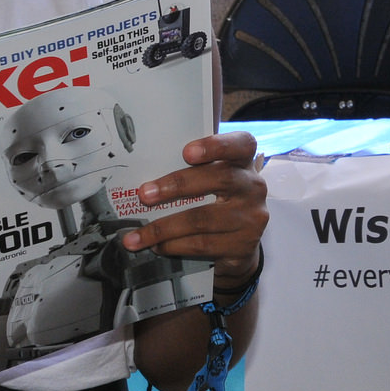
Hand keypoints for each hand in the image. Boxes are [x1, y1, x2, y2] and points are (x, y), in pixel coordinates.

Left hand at [122, 131, 264, 286]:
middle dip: (177, 185)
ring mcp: (251, 218)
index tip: (187, 152)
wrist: (239, 244)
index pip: (241, 144)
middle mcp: (253, 187)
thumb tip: (146, 171)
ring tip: (137, 236)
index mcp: (244, 162)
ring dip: (163, 228)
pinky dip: (174, 245)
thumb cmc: (218, 200)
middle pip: (219, 179)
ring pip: (202, 219)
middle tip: (144, 194)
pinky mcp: (243, 246)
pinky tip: (157, 246)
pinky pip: (202, 245)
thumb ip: (192, 169)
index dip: (216, 145)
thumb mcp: (213, 178)